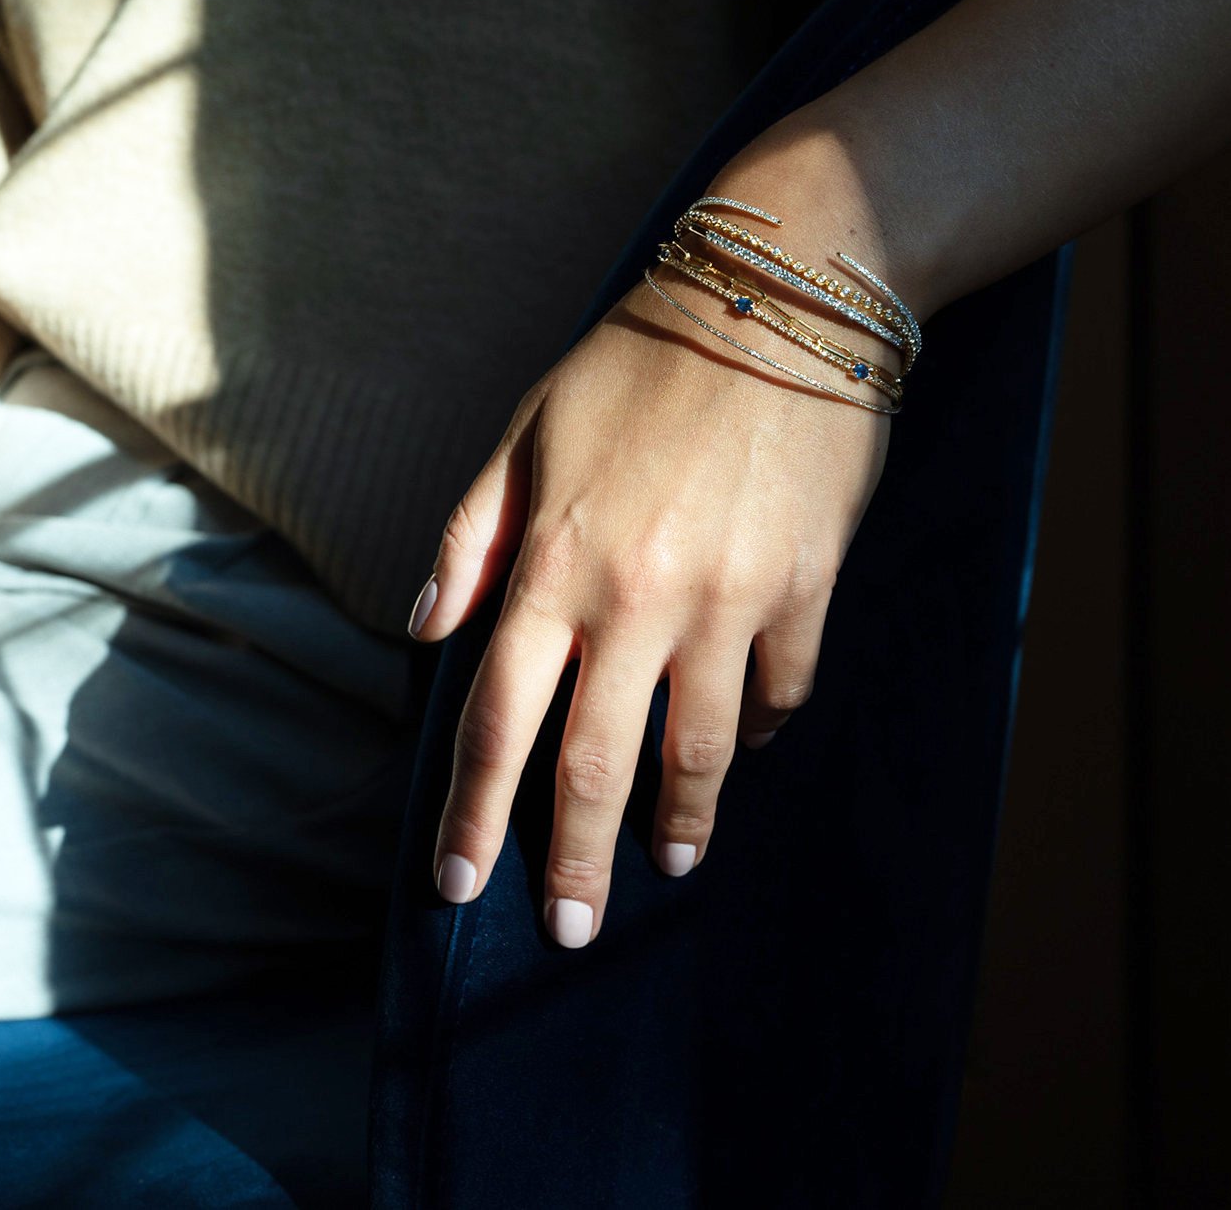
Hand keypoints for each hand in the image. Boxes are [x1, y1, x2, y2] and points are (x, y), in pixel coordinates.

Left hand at [408, 272, 889, 947]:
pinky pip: (782, 689)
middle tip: (571, 932)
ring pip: (702, 749)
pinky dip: (761, 729)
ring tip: (674, 866)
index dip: (475, 812)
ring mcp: (729, 600)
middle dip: (576, 859)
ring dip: (683, 820)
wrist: (782, 299)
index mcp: (554, 564)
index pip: (498, 718)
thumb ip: (469, 536)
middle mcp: (637, 598)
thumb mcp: (526, 430)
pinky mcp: (807, 587)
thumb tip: (423, 629)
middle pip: (596, 762)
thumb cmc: (639, 361)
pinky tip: (748, 749)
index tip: (459, 884)